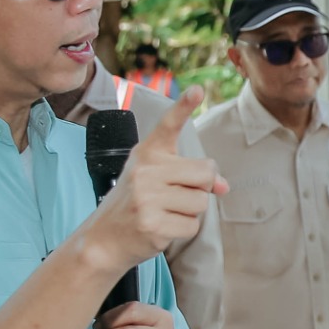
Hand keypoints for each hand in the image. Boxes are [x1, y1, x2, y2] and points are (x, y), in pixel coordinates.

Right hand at [85, 88, 225, 275]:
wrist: (104, 238)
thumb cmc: (136, 204)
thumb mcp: (157, 180)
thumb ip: (191, 175)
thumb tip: (223, 186)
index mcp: (147, 153)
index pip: (168, 126)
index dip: (184, 106)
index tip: (198, 90)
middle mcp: (146, 170)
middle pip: (205, 173)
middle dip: (201, 187)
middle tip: (177, 194)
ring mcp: (147, 198)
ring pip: (201, 202)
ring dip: (190, 211)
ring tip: (165, 212)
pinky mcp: (152, 224)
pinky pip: (192, 225)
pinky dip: (183, 229)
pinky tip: (162, 227)